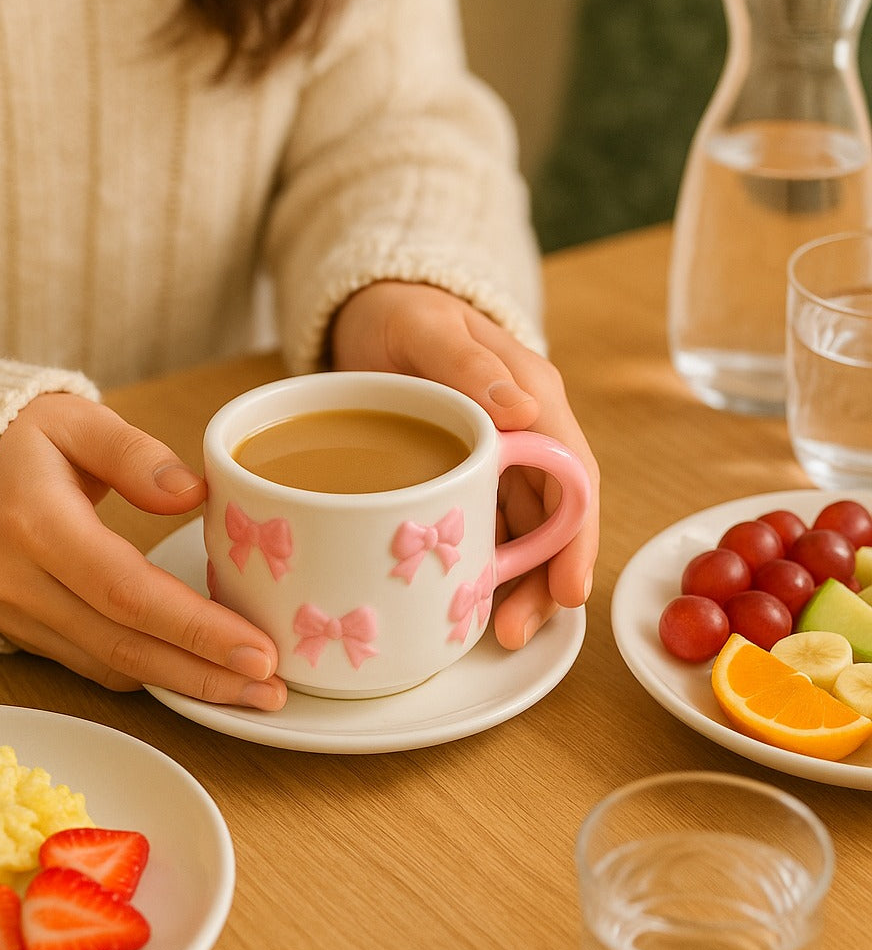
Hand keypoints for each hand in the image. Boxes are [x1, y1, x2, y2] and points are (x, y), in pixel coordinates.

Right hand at [0, 394, 286, 708]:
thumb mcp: (74, 420)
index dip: (196, 628)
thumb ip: (134, 452)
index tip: (260, 650)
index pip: (128, 591)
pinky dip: (151, 674)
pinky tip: (200, 676)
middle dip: (205, 675)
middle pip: (126, 644)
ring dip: (185, 685)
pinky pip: (94, 664)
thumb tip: (194, 495)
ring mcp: (18, 614)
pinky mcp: (24, 630)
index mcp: (38, 525)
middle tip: (273, 690)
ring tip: (252, 692)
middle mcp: (23, 583)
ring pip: (112, 666)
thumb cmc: (17, 438)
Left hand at [331, 281, 599, 648]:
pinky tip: (469, 603)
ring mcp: (499, 460)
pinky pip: (487, 527)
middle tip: (517, 633)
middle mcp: (528, 435)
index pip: (574, 476)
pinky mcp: (466, 477)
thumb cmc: (406, 315)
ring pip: (524, 532)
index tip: (569, 589)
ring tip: (497, 634)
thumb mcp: (431, 328)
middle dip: (545, 579)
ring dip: (518, 584)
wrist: (373, 318)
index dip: (576, 537)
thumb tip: (525, 412)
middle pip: (554, 517)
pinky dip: (485, 566)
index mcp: (535, 398)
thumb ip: (472, 366)